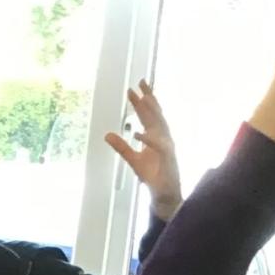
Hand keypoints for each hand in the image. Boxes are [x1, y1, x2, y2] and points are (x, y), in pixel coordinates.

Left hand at [104, 80, 181, 220]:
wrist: (164, 192)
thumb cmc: (152, 174)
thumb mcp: (132, 159)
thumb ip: (122, 146)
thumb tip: (107, 134)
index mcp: (155, 135)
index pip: (148, 115)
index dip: (141, 101)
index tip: (133, 88)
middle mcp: (163, 136)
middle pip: (155, 113)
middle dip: (148, 98)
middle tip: (140, 82)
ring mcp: (166, 145)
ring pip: (159, 124)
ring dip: (151, 111)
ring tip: (142, 99)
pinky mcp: (167, 157)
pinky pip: (157, 146)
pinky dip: (148, 139)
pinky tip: (137, 133)